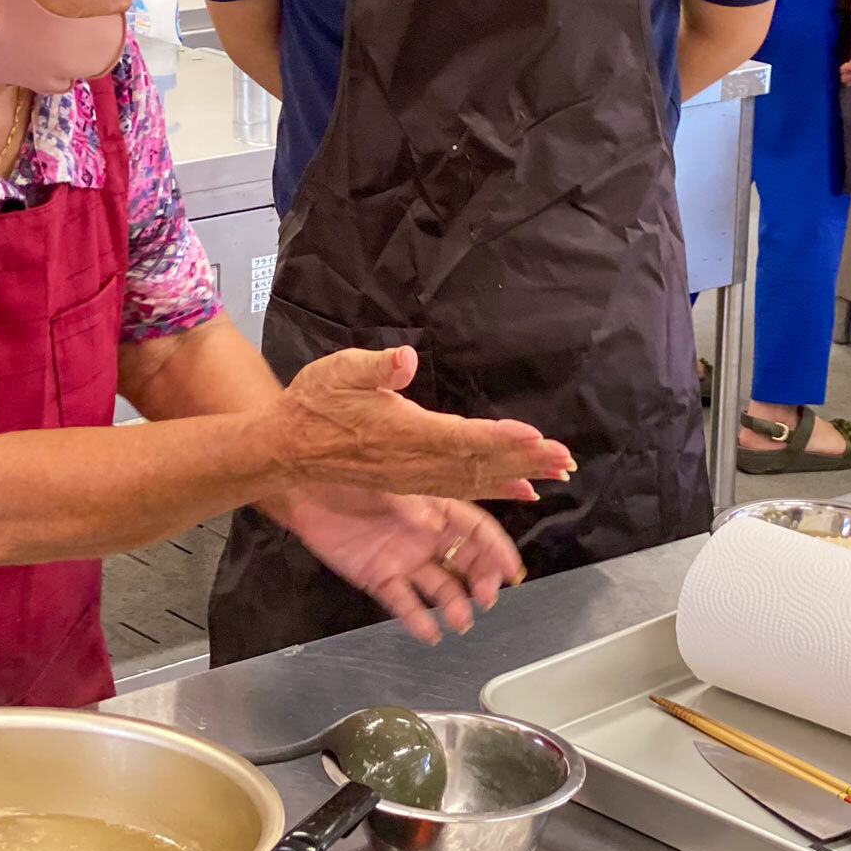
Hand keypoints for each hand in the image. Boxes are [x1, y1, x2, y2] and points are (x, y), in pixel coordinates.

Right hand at [271, 345, 573, 498]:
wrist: (287, 447)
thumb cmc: (314, 404)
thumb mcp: (338, 371)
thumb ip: (375, 367)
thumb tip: (406, 359)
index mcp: (401, 432)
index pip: (461, 437)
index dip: (500, 439)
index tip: (535, 437)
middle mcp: (413, 461)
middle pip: (478, 463)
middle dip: (523, 460)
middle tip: (563, 458)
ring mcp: (412, 477)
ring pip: (473, 480)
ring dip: (515, 476)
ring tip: (552, 473)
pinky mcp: (410, 484)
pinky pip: (459, 490)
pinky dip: (491, 489)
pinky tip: (517, 491)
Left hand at [283, 488, 522, 644]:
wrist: (303, 486)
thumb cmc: (347, 472)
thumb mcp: (388, 484)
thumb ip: (415, 507)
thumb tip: (436, 525)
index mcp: (433, 504)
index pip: (475, 528)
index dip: (495, 548)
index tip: (510, 569)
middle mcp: (423, 533)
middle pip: (465, 560)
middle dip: (482, 579)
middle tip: (489, 597)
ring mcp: (402, 556)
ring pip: (439, 586)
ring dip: (454, 604)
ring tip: (460, 619)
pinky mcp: (378, 575)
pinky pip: (403, 601)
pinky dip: (417, 618)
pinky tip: (428, 631)